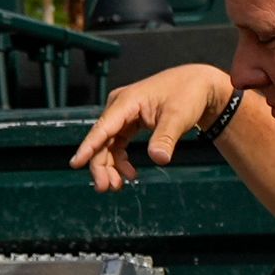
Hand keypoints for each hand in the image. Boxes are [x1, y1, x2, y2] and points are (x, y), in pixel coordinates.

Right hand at [66, 63, 239, 190]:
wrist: (199, 86)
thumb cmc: (188, 95)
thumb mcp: (178, 116)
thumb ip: (165, 138)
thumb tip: (158, 159)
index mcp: (127, 101)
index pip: (103, 127)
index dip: (89, 147)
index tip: (76, 163)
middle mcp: (119, 106)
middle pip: (101, 139)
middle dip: (101, 165)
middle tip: (106, 188)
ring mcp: (123, 114)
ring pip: (107, 144)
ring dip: (110, 166)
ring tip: (118, 186)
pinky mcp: (129, 121)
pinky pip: (117, 144)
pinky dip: (120, 161)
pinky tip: (129, 174)